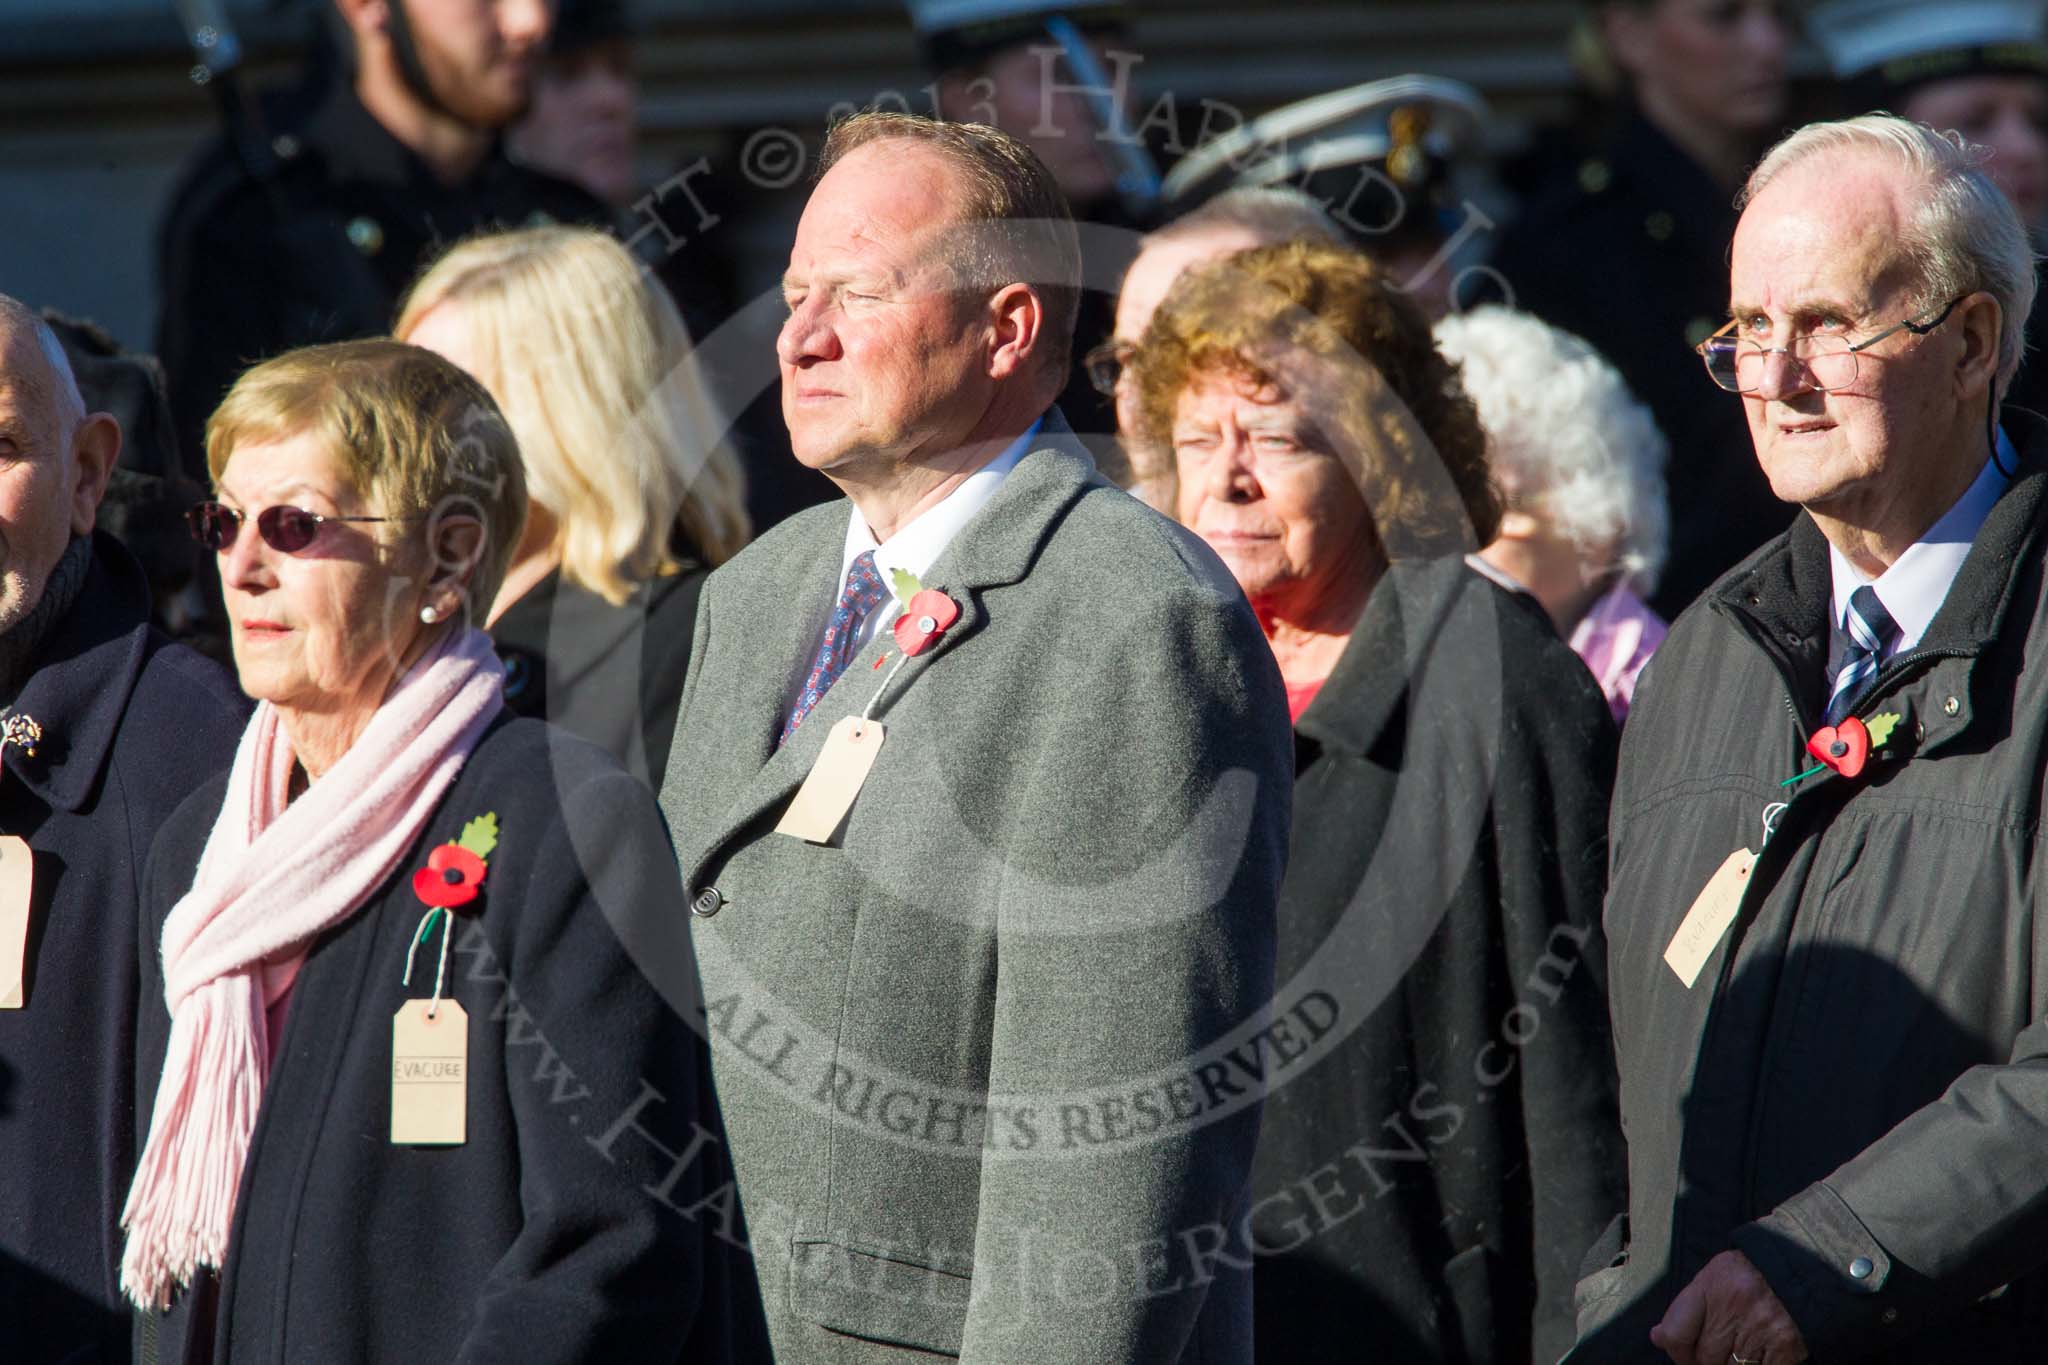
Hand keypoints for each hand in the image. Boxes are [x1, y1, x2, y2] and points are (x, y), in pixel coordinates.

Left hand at [1651, 1250, 1808, 1364]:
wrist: (1804, 1266)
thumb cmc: (1751, 1273)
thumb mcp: (1714, 1276)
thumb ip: (1686, 1307)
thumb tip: (1658, 1337)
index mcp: (1712, 1284)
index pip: (1677, 1333)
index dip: (1676, 1352)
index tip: (1681, 1354)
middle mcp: (1735, 1306)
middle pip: (1705, 1357)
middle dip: (1706, 1361)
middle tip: (1717, 1352)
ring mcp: (1761, 1328)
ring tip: (1739, 1350)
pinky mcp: (1786, 1346)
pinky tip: (1759, 1356)